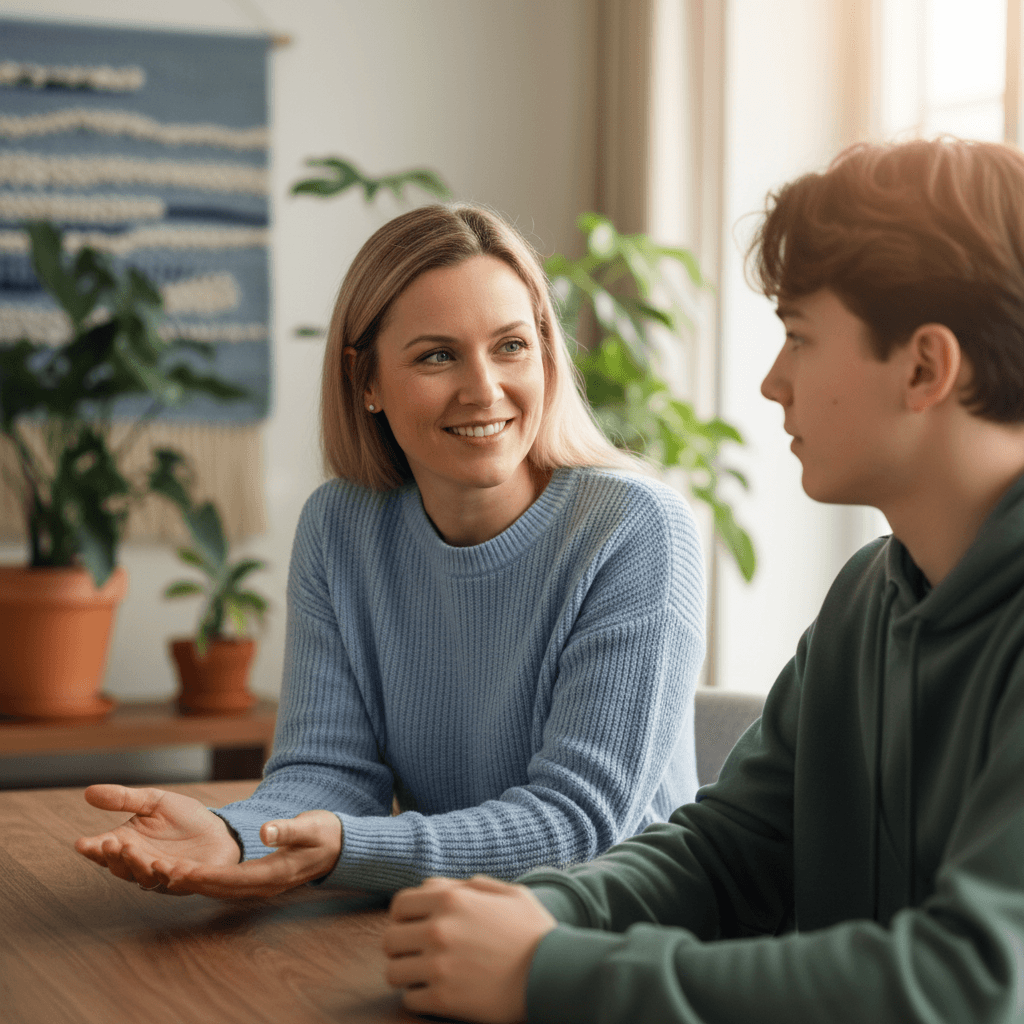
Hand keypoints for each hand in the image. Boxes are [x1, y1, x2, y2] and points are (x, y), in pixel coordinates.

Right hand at [75, 785, 241, 893]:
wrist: (219, 830)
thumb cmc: (184, 817)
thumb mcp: (154, 802)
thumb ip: (124, 799)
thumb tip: (88, 792)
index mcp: (129, 845)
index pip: (104, 852)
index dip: (92, 849)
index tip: (82, 843)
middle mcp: (140, 865)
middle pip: (120, 867)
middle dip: (113, 856)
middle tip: (108, 843)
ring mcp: (161, 877)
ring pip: (143, 877)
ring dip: (135, 864)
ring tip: (130, 848)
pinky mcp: (185, 881)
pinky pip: (173, 881)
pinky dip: (166, 875)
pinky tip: (161, 865)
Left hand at [145, 809, 342, 897]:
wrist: (338, 847)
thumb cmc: (324, 834)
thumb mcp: (310, 827)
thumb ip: (288, 829)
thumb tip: (265, 831)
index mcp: (274, 874)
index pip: (233, 879)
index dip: (205, 876)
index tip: (180, 871)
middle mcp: (262, 885)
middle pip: (218, 888)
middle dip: (187, 882)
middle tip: (157, 872)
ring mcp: (258, 885)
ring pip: (217, 888)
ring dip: (190, 882)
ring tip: (161, 871)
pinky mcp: (255, 879)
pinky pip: (223, 884)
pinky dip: (201, 879)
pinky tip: (183, 871)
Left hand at [383, 875, 556, 1023]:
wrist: (554, 975)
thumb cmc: (534, 932)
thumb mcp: (509, 893)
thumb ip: (470, 885)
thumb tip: (436, 886)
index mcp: (451, 899)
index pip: (400, 905)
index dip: (405, 916)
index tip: (415, 927)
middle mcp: (438, 929)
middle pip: (390, 940)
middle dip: (402, 946)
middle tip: (419, 954)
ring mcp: (438, 966)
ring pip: (394, 972)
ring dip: (408, 974)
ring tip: (426, 976)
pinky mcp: (443, 1000)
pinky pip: (410, 1000)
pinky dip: (420, 998)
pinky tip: (438, 993)